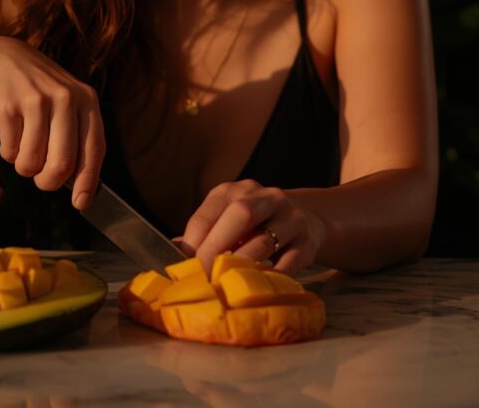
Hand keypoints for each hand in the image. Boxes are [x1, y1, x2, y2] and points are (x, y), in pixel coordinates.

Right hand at [0, 35, 104, 209]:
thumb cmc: (36, 90)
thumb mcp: (65, 101)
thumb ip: (77, 135)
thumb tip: (81, 186)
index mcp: (86, 99)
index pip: (95, 149)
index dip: (88, 181)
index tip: (81, 203)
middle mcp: (65, 98)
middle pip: (62, 164)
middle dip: (49, 182)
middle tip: (41, 180)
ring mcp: (36, 101)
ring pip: (32, 163)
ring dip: (24, 167)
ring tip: (23, 148)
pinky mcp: (8, 107)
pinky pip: (10, 152)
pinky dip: (8, 153)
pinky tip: (9, 133)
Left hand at [181, 179, 324, 274]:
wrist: (306, 220)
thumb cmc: (256, 225)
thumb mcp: (229, 220)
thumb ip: (204, 235)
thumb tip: (171, 252)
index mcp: (235, 191)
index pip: (208, 213)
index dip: (193, 241)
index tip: (182, 267)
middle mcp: (265, 197)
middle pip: (240, 215)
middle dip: (216, 248)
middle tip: (202, 276)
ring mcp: (290, 217)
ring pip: (264, 241)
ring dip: (241, 264)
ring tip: (225, 284)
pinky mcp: (307, 241)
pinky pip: (289, 262)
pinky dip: (271, 276)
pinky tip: (257, 288)